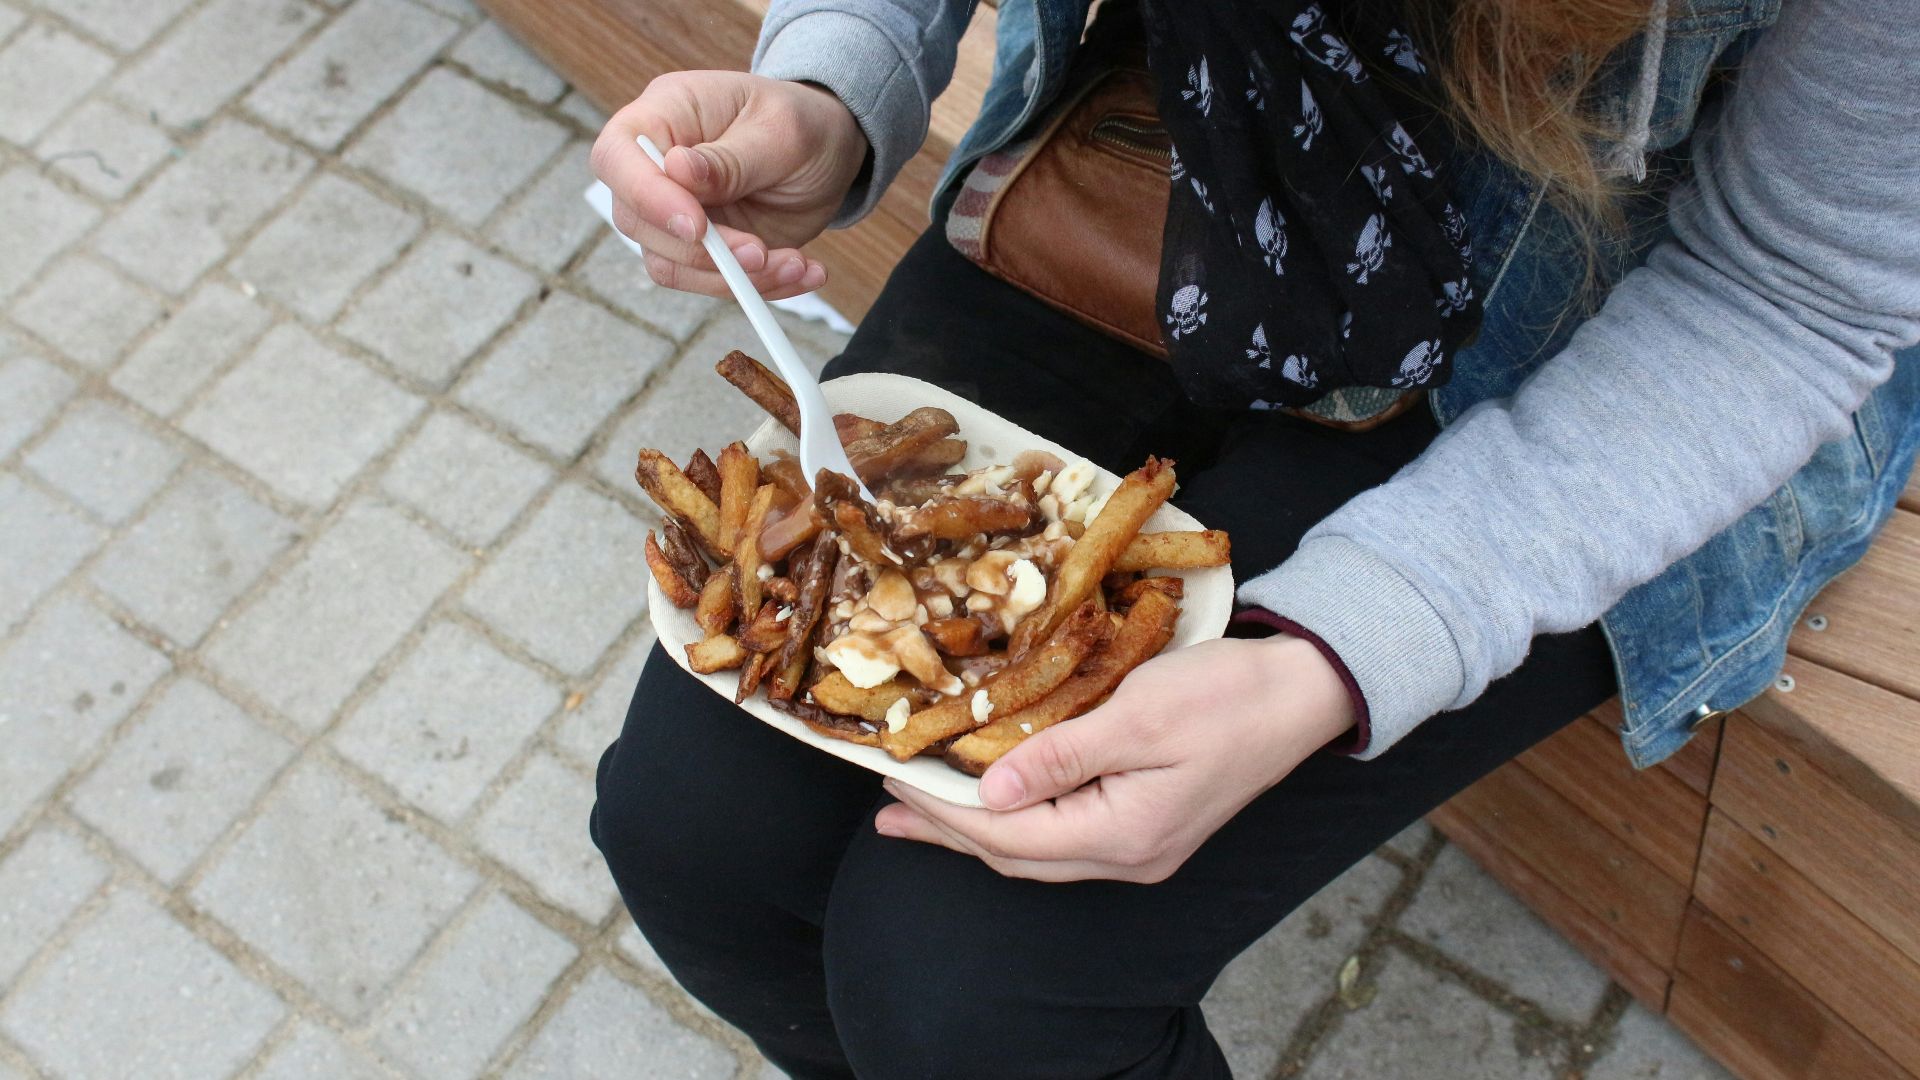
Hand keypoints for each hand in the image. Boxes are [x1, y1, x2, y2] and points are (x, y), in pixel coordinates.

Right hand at [591, 71, 868, 298]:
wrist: (830, 150)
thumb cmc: (802, 123)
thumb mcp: (780, 132)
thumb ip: (729, 158)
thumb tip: (676, 169)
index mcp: (664, 114)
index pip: (617, 155)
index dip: (645, 196)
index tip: (697, 227)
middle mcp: (657, 166)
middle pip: (636, 221)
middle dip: (702, 251)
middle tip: (760, 253)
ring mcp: (675, 212)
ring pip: (669, 264)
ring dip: (735, 278)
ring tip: (796, 264)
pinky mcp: (701, 249)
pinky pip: (708, 282)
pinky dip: (758, 287)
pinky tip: (802, 272)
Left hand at [875, 635, 1355, 882]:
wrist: (1302, 693)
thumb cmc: (1225, 694)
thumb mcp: (1138, 715)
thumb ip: (1060, 758)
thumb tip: (989, 798)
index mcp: (1123, 834)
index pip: (1007, 834)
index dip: (943, 809)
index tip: (892, 777)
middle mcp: (1128, 855)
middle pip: (1015, 854)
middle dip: (946, 829)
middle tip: (886, 806)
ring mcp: (1141, 845)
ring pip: (1037, 848)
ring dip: (976, 827)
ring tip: (920, 808)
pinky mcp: (1148, 823)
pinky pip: (1062, 832)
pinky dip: (1016, 816)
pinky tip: (993, 796)